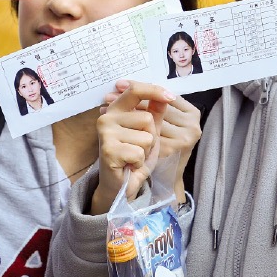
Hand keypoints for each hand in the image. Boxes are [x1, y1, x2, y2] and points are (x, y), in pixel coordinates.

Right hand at [90, 81, 169, 214]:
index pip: (135, 91)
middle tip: (138, 148)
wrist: (119, 185)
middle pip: (147, 118)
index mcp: (115, 110)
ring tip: (134, 157)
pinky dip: (139, 162)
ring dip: (145, 152)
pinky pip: (138, 152)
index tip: (170, 97)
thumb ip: (155, 113)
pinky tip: (129, 165)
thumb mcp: (148, 133)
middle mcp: (106, 118)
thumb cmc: (133, 157)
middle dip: (150, 137)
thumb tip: (166, 95)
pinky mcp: (108, 150)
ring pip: (145, 137)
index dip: (154, 91)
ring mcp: (106, 134)